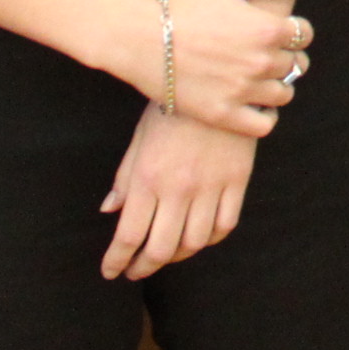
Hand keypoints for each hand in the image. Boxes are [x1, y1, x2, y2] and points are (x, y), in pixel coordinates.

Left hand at [100, 108, 257, 279]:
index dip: (117, 260)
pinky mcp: (238, 180)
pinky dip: (210, 239)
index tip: (111, 271)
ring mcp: (211, 185)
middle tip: (136, 270)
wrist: (216, 79)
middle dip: (143, 267)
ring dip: (177, 255)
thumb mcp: (139, 139)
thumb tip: (110, 210)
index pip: (128, 235)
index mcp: (148, 177)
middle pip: (161, 248)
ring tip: (166, 254)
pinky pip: (225, 224)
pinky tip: (199, 236)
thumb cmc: (170, 108)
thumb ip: (125, 178)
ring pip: (195, 242)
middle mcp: (179, 187)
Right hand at [144, 0, 315, 133]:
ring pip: (283, 95)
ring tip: (260, 79)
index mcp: (266, 29)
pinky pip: (263, 126)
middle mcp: (260, 62)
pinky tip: (254, 106)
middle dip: (286, 58)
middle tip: (268, 56)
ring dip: (278, 86)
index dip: (296, 32)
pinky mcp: (222, 114)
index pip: (304, 35)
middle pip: (296, 65)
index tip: (281, 33)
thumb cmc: (183, 4)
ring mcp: (242, 91)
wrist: (138, 36)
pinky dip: (265, 118)